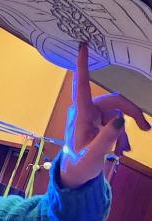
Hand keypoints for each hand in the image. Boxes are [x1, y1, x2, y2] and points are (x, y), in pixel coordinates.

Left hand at [60, 43, 150, 187]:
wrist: (75, 174)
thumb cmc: (80, 165)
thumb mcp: (94, 156)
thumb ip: (107, 139)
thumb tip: (120, 120)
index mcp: (81, 115)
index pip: (82, 85)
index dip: (82, 65)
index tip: (82, 45)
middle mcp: (86, 111)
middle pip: (115, 102)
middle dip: (133, 114)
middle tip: (146, 129)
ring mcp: (92, 116)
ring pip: (118, 113)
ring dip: (125, 131)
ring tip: (123, 152)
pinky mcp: (97, 121)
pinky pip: (116, 122)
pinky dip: (121, 135)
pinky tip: (120, 151)